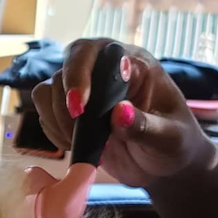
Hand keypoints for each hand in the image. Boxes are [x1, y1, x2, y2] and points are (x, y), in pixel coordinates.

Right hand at [31, 38, 217, 187]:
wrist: (163, 166)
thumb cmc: (174, 145)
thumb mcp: (169, 138)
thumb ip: (146, 126)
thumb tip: (119, 112)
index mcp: (133, 64)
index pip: (96, 51)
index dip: (79, 74)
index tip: (79, 108)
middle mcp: (103, 71)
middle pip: (64, 69)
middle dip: (63, 104)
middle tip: (77, 134)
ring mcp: (83, 91)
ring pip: (47, 91)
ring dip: (56, 120)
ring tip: (81, 142)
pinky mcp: (68, 111)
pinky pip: (44, 112)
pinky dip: (52, 131)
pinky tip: (74, 145)